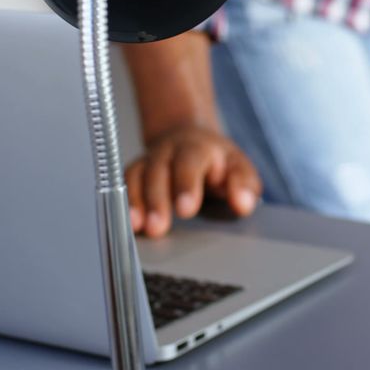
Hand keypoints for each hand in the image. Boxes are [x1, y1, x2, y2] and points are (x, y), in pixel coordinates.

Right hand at [125, 126, 261, 237]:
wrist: (190, 140)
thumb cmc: (218, 162)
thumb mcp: (239, 168)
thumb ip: (244, 185)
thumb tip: (243, 204)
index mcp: (197, 148)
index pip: (190, 162)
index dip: (186, 184)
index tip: (186, 210)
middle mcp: (168, 151)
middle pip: (158, 171)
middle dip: (156, 200)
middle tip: (158, 227)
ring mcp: (149, 161)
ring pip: (136, 177)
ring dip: (135, 203)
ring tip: (137, 228)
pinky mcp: (135, 173)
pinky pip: (124, 185)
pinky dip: (124, 204)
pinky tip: (127, 226)